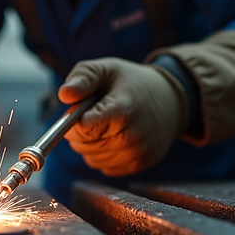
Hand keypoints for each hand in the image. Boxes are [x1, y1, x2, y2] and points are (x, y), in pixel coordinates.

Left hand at [58, 57, 185, 175]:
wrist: (170, 100)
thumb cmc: (132, 82)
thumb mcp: (107, 68)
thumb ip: (83, 78)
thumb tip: (64, 95)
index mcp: (122, 111)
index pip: (81, 129)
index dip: (74, 118)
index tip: (83, 107)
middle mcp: (132, 139)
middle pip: (83, 145)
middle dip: (81, 130)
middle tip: (98, 112)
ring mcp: (136, 155)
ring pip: (90, 158)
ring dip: (91, 143)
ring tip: (108, 123)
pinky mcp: (138, 165)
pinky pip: (103, 166)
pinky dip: (103, 153)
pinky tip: (115, 136)